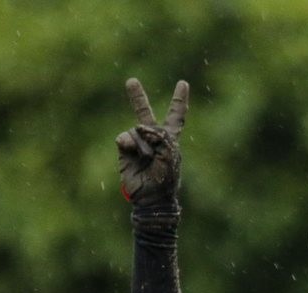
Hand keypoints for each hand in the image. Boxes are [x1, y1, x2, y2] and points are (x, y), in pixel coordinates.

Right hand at [115, 78, 188, 205]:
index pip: (176, 116)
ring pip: (136, 129)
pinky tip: (130, 150)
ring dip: (142, 143)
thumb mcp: (170, 154)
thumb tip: (136, 130)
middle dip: (137, 97)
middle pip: (144, 113)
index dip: (179, 100)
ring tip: (146, 158)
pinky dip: (128, 143)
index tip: (183, 83)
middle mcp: (152, 137)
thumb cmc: (166, 177)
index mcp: (169, 138)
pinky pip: (124, 138)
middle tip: (131, 81)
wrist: (151, 197)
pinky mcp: (124, 150)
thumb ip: (158, 136)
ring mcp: (137, 143)